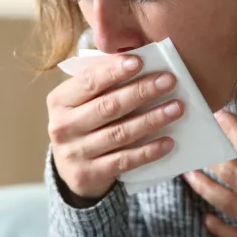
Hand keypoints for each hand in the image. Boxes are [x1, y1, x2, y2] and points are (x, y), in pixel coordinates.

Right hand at [47, 54, 183, 202]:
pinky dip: (148, 151)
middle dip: (141, 91)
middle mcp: (62, 127)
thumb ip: (102, 82)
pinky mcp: (89, 175)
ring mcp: (74, 153)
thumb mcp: (82, 101)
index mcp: (59, 101)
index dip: (113, 70)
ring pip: (120, 133)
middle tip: (169, 81)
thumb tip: (138, 61)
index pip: (88, 81)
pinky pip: (124, 160)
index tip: (139, 61)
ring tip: (176, 108)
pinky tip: (168, 141)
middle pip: (108, 106)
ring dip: (152, 119)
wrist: (70, 168)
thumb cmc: (83, 122)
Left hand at [183, 107, 236, 236]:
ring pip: (226, 202)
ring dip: (205, 187)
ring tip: (188, 175)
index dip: (234, 130)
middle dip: (212, 155)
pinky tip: (206, 220)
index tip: (218, 115)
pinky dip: (220, 228)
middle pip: (232, 174)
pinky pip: (236, 236)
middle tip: (195, 141)